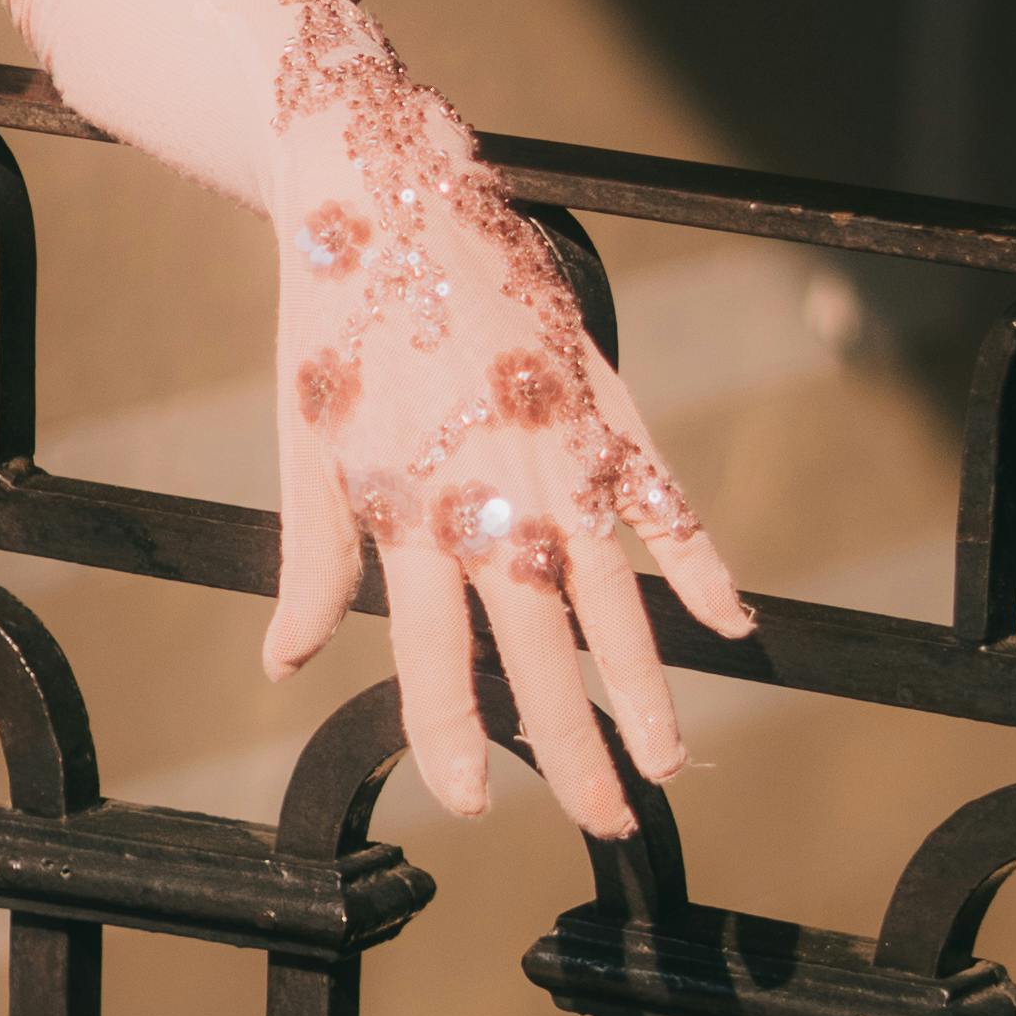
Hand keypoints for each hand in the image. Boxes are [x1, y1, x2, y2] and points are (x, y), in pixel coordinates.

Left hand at [263, 119, 751, 837]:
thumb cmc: (334, 325)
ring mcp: (555, 452)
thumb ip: (310, 561)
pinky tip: (731, 623)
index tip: (473, 805)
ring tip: (670, 757)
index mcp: (404, 512)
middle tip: (606, 823)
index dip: (455, 736)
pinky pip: (663, 499)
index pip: (432, 656)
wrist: (382, 192)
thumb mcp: (304, 447)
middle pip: (536, 649)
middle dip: (572, 745)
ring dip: (646, 683)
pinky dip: (699, 562)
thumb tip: (283, 661)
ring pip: (611, 595)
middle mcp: (487, 495)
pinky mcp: (602, 401)